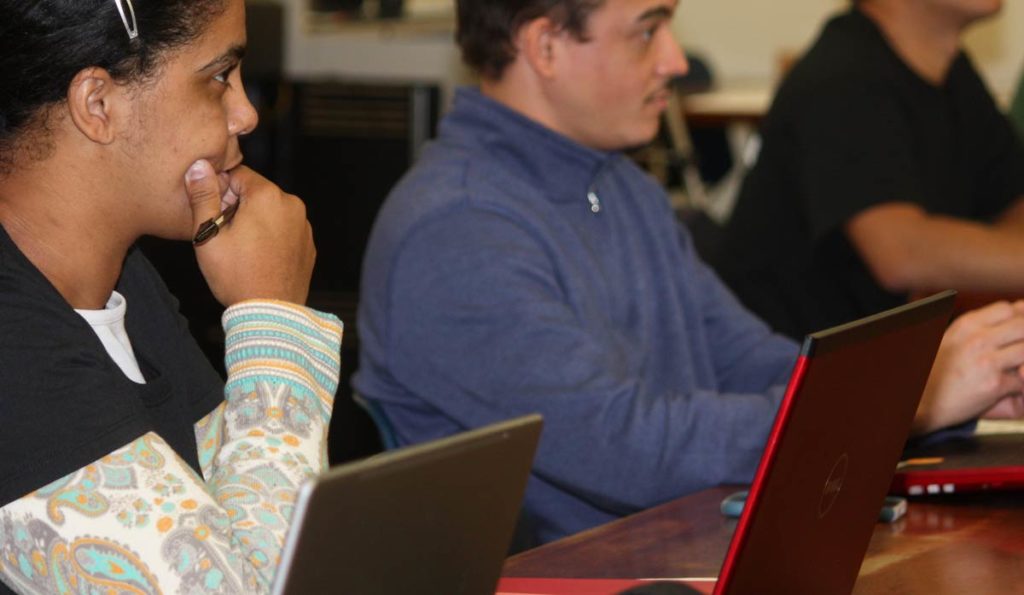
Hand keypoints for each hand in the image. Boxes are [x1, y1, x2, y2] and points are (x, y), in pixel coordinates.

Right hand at [184, 159, 314, 305]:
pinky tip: (259, 258)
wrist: (270, 314)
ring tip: (242, 250)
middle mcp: (292, 205)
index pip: (238, 174)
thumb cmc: (236, 276)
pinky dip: (271, 236)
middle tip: (226, 236)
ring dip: (255, 222)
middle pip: (256, 192)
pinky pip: (284, 230)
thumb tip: (199, 166)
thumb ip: (203, 196)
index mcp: (268, 196)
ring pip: (271, 211)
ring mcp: (304, 225)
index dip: (221, 192)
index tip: (214, 215)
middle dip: (238, 207)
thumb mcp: (208, 234)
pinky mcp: (308, 244)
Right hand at [913, 301, 1023, 433]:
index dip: (1018, 318)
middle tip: (1017, 353)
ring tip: (1017, 369)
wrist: (921, 403)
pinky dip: (1020, 386)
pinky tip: (1010, 389)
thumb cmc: (937, 373)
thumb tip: (1008, 314)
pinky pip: (1023, 381)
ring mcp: (986, 360)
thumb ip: (978, 329)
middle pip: (1022, 325)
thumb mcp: (952, 340)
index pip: (1006, 309)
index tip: (1016, 333)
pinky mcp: (994, 384)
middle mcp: (976, 339)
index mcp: (965, 325)